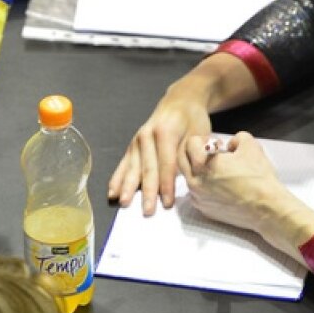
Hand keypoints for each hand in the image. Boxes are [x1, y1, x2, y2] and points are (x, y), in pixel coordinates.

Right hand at [108, 81, 211, 213]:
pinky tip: (112, 192)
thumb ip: (197, 153)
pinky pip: (123, 163)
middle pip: (147, 167)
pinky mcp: (132, 145)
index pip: (166, 163)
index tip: (168, 203)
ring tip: (123, 203)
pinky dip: (117, 178)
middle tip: (147, 211)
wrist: (180, 101)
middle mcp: (146, 135)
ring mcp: (137, 140)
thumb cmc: (192, 120)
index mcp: (165, 131)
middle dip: (147, 191)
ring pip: (132, 166)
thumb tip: (196, 171)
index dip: (167, 184)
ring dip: (128, 186)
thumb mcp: (201, 133)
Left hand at [182, 132, 285, 233]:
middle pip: (183, 159)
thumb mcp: (250, 145)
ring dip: (198, 169)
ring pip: (189, 177)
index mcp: (202, 164)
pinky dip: (203, 186)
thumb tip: (230, 145)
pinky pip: (196, 193)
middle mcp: (195, 182)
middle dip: (195, 152)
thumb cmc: (258, 178)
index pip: (190, 144)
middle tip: (212, 153)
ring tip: (218, 170)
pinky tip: (220, 185)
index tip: (217, 145)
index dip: (205, 139)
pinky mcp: (205, 210)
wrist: (268, 209)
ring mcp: (198, 198)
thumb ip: (236, 137)